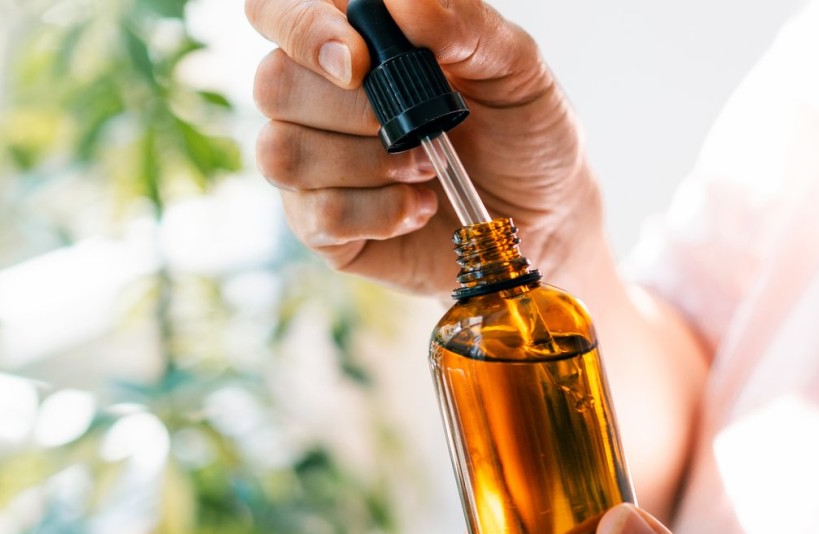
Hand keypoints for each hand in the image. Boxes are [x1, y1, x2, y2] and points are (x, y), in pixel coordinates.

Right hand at [247, 0, 606, 294]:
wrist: (546, 219)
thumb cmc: (524, 133)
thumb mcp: (516, 67)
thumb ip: (466, 25)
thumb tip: (403, 2)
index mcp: (355, 40)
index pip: (277, 11)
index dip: (300, 28)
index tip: (359, 60)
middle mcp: (319, 97)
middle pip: (271, 83)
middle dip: (348, 109)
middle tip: (416, 128)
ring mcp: (314, 164)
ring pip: (283, 152)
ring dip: (364, 163)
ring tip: (425, 168)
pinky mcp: (323, 227)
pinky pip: (320, 215)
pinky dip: (380, 212)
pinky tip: (418, 207)